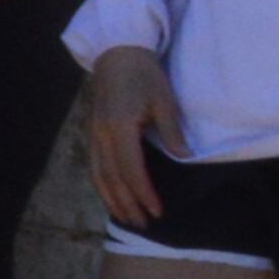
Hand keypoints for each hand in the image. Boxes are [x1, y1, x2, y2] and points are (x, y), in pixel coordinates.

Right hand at [80, 44, 172, 226]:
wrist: (117, 53)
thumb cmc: (144, 75)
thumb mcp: (164, 100)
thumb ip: (172, 131)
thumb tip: (185, 158)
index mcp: (119, 127)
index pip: (131, 169)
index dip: (144, 193)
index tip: (158, 210)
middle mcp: (102, 134)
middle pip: (113, 178)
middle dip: (128, 203)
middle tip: (145, 224)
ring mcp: (94, 134)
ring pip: (99, 175)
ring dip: (113, 199)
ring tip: (128, 218)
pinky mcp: (93, 133)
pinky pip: (96, 166)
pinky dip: (103, 185)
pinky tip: (113, 196)